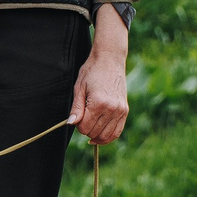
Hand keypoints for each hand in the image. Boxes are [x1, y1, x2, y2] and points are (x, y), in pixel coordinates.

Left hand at [69, 5, 130, 144]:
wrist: (110, 60)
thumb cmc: (92, 71)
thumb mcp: (79, 88)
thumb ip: (76, 108)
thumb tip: (71, 123)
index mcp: (98, 102)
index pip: (85, 127)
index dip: (78, 125)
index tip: (77, 117)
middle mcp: (112, 108)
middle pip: (94, 132)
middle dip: (86, 129)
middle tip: (83, 118)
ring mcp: (120, 110)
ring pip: (106, 135)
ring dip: (96, 135)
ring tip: (90, 127)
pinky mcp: (125, 111)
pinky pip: (117, 131)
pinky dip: (108, 137)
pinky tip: (99, 136)